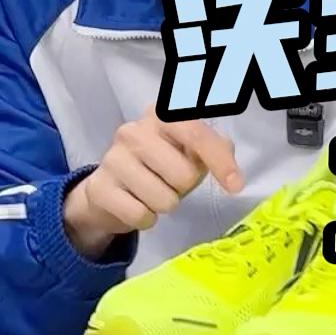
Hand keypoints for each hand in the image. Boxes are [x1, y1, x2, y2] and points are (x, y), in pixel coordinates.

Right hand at [65, 107, 243, 258]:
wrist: (109, 190)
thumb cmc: (159, 166)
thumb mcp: (190, 153)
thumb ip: (215, 150)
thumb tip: (231, 169)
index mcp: (161, 115)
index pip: (197, 135)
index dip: (220, 161)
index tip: (235, 185)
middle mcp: (133, 130)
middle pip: (184, 175)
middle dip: (184, 187)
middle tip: (169, 182)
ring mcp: (113, 158)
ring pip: (164, 200)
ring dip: (165, 204)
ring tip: (152, 192)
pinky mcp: (100, 188)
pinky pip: (141, 216)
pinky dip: (146, 219)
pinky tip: (136, 205)